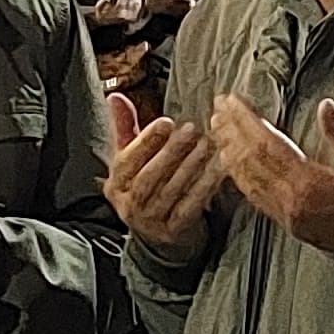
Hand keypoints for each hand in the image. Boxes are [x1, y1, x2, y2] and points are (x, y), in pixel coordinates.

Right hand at [105, 91, 230, 263]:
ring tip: (206, 144)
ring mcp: (151, 221)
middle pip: (149, 176)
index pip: (126, 160)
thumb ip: (126, 128)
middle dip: (171, 151)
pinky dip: (205, 185)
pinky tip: (218, 169)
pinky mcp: (174, 230)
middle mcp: (129, 205)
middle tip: (190, 129)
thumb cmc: (147, 189)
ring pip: (171, 189)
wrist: (162, 236)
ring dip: (191, 165)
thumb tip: (116, 97)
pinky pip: (191, 204)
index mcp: (115, 184)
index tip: (166, 121)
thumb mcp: (132, 161)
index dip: (146, 140)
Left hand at [210, 95, 333, 270]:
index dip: (246, 121)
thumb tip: (325, 106)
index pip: (267, 146)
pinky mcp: (289, 225)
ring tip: (218, 131)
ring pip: (248, 182)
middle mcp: (291, 202)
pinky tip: (233, 166)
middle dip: (231, 132)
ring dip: (230, 153)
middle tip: (217, 108)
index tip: (232, 101)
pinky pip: (255, 198)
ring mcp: (287, 216)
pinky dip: (240, 178)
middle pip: (251, 162)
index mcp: (309, 185)